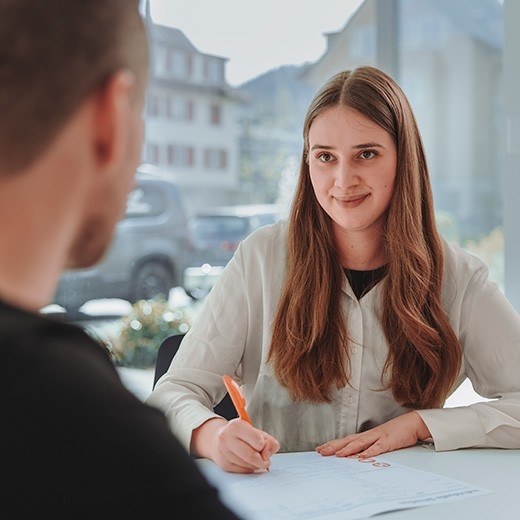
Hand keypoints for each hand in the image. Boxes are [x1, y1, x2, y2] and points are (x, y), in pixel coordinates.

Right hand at [191, 417, 279, 472]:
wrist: (215, 439)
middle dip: (263, 460)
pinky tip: (247, 461)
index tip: (264, 445)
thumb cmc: (238, 434)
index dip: (264, 445)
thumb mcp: (253, 430)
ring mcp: (224, 452)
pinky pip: (243, 471)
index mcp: (236, 426)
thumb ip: (268, 440)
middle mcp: (227, 438)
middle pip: (252, 456)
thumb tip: (270, 452)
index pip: (258, 441)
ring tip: (255, 458)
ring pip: (248, 465)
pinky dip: (249, 468)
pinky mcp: (223, 464)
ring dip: (256, 465)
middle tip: (265, 460)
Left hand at [316, 411, 430, 458]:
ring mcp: (377, 437)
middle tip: (321, 452)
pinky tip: (362, 457)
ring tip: (338, 455)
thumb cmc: (394, 433)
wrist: (410, 424)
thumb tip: (356, 458)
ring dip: (348, 449)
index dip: (332, 444)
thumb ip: (368, 448)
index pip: (345, 440)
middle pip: (348, 441)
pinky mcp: (388, 441)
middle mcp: (368, 435)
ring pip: (360, 443)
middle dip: (334, 446)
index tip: (320, 449)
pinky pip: (378, 447)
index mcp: (365, 436)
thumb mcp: (378, 442)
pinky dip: (370, 452)